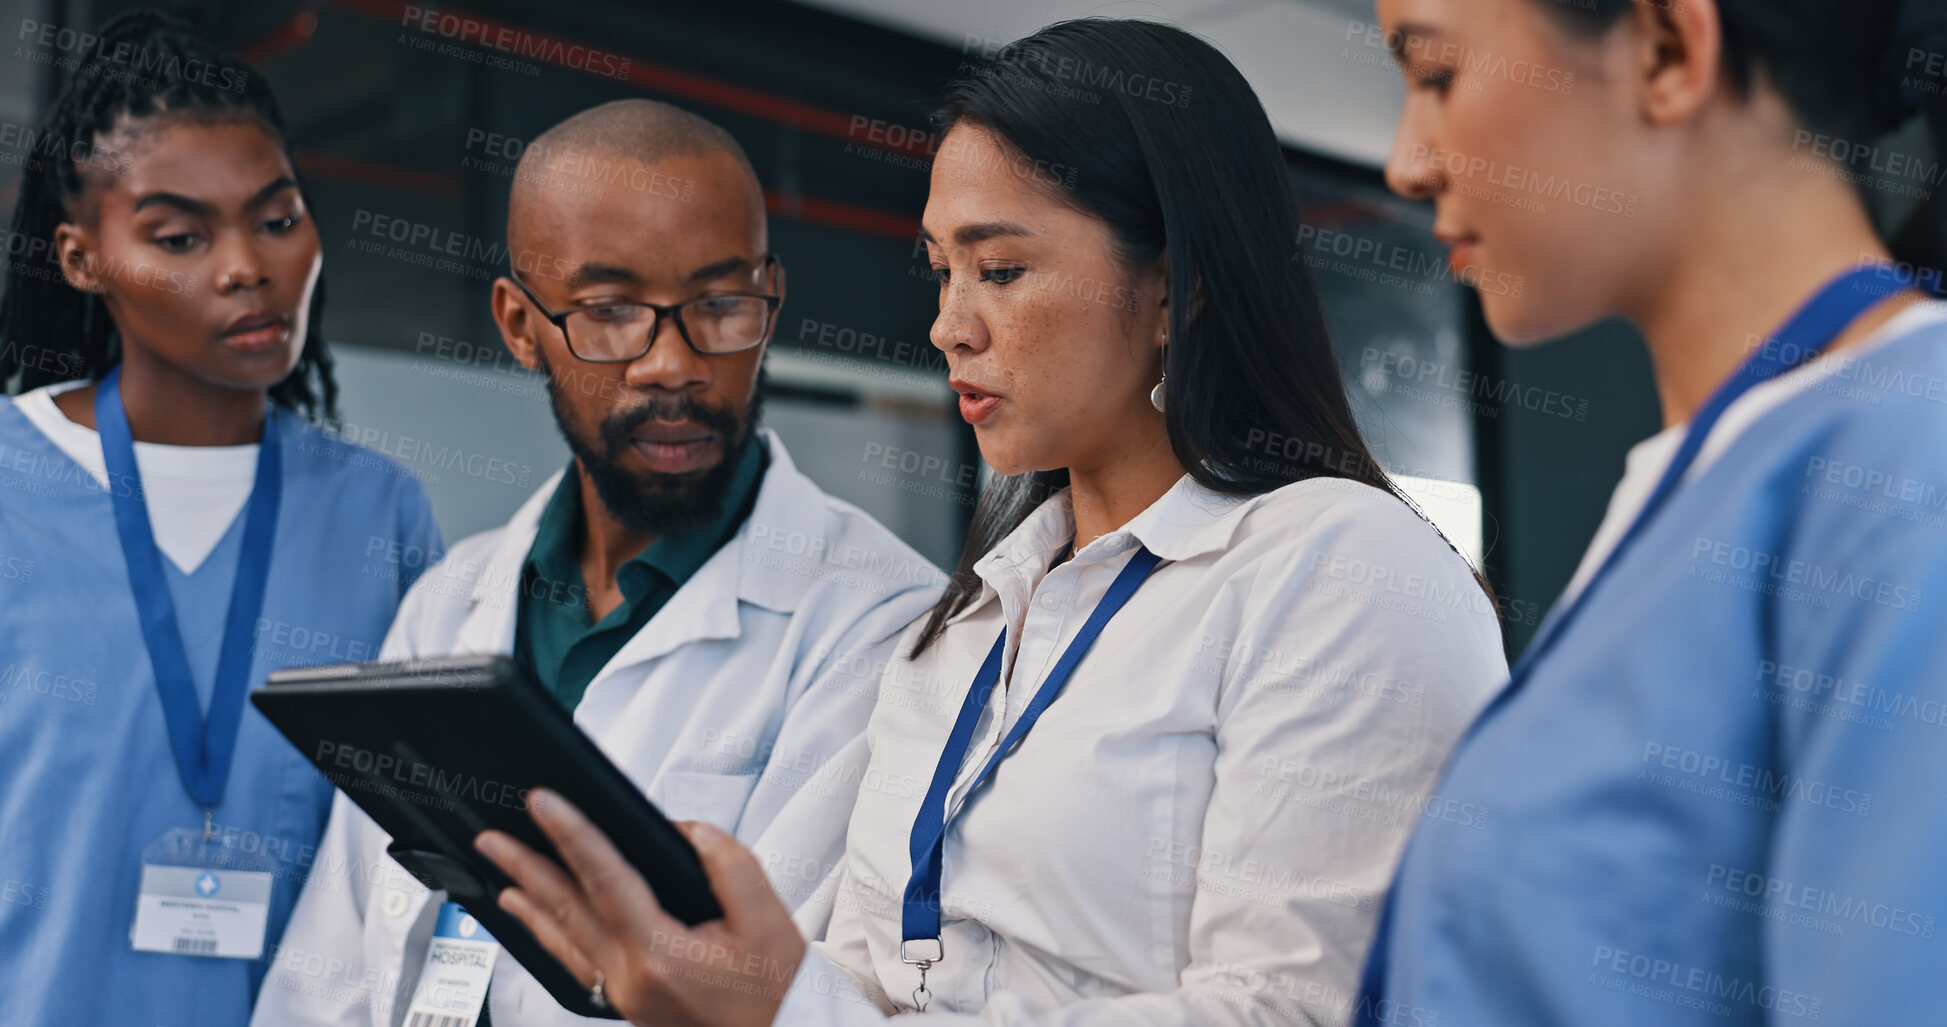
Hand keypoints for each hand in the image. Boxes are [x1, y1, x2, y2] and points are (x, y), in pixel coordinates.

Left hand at [475, 789, 805, 1026]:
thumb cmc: (777, 990)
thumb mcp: (768, 917)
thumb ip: (726, 863)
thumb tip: (686, 832)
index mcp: (661, 955)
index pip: (606, 879)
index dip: (573, 834)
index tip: (544, 802)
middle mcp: (631, 979)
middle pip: (567, 910)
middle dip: (527, 867)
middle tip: (492, 836)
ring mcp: (623, 996)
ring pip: (563, 940)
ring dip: (529, 902)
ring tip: (500, 876)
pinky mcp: (626, 1003)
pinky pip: (574, 964)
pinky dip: (548, 937)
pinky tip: (535, 921)